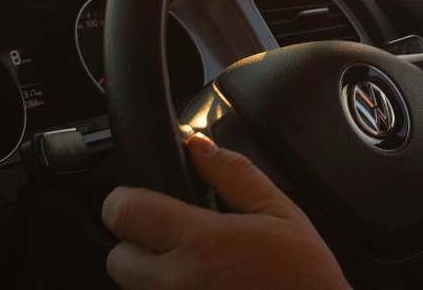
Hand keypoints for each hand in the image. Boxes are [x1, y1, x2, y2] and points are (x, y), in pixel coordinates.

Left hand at [101, 133, 349, 289]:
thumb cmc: (305, 280)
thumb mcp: (280, 213)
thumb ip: (234, 174)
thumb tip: (199, 147)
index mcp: (202, 243)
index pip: (122, 211)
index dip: (128, 200)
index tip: (144, 202)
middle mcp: (178, 284)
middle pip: (117, 257)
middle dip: (140, 245)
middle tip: (179, 242)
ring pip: (133, 287)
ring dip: (154, 276)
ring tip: (199, 271)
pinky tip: (205, 288)